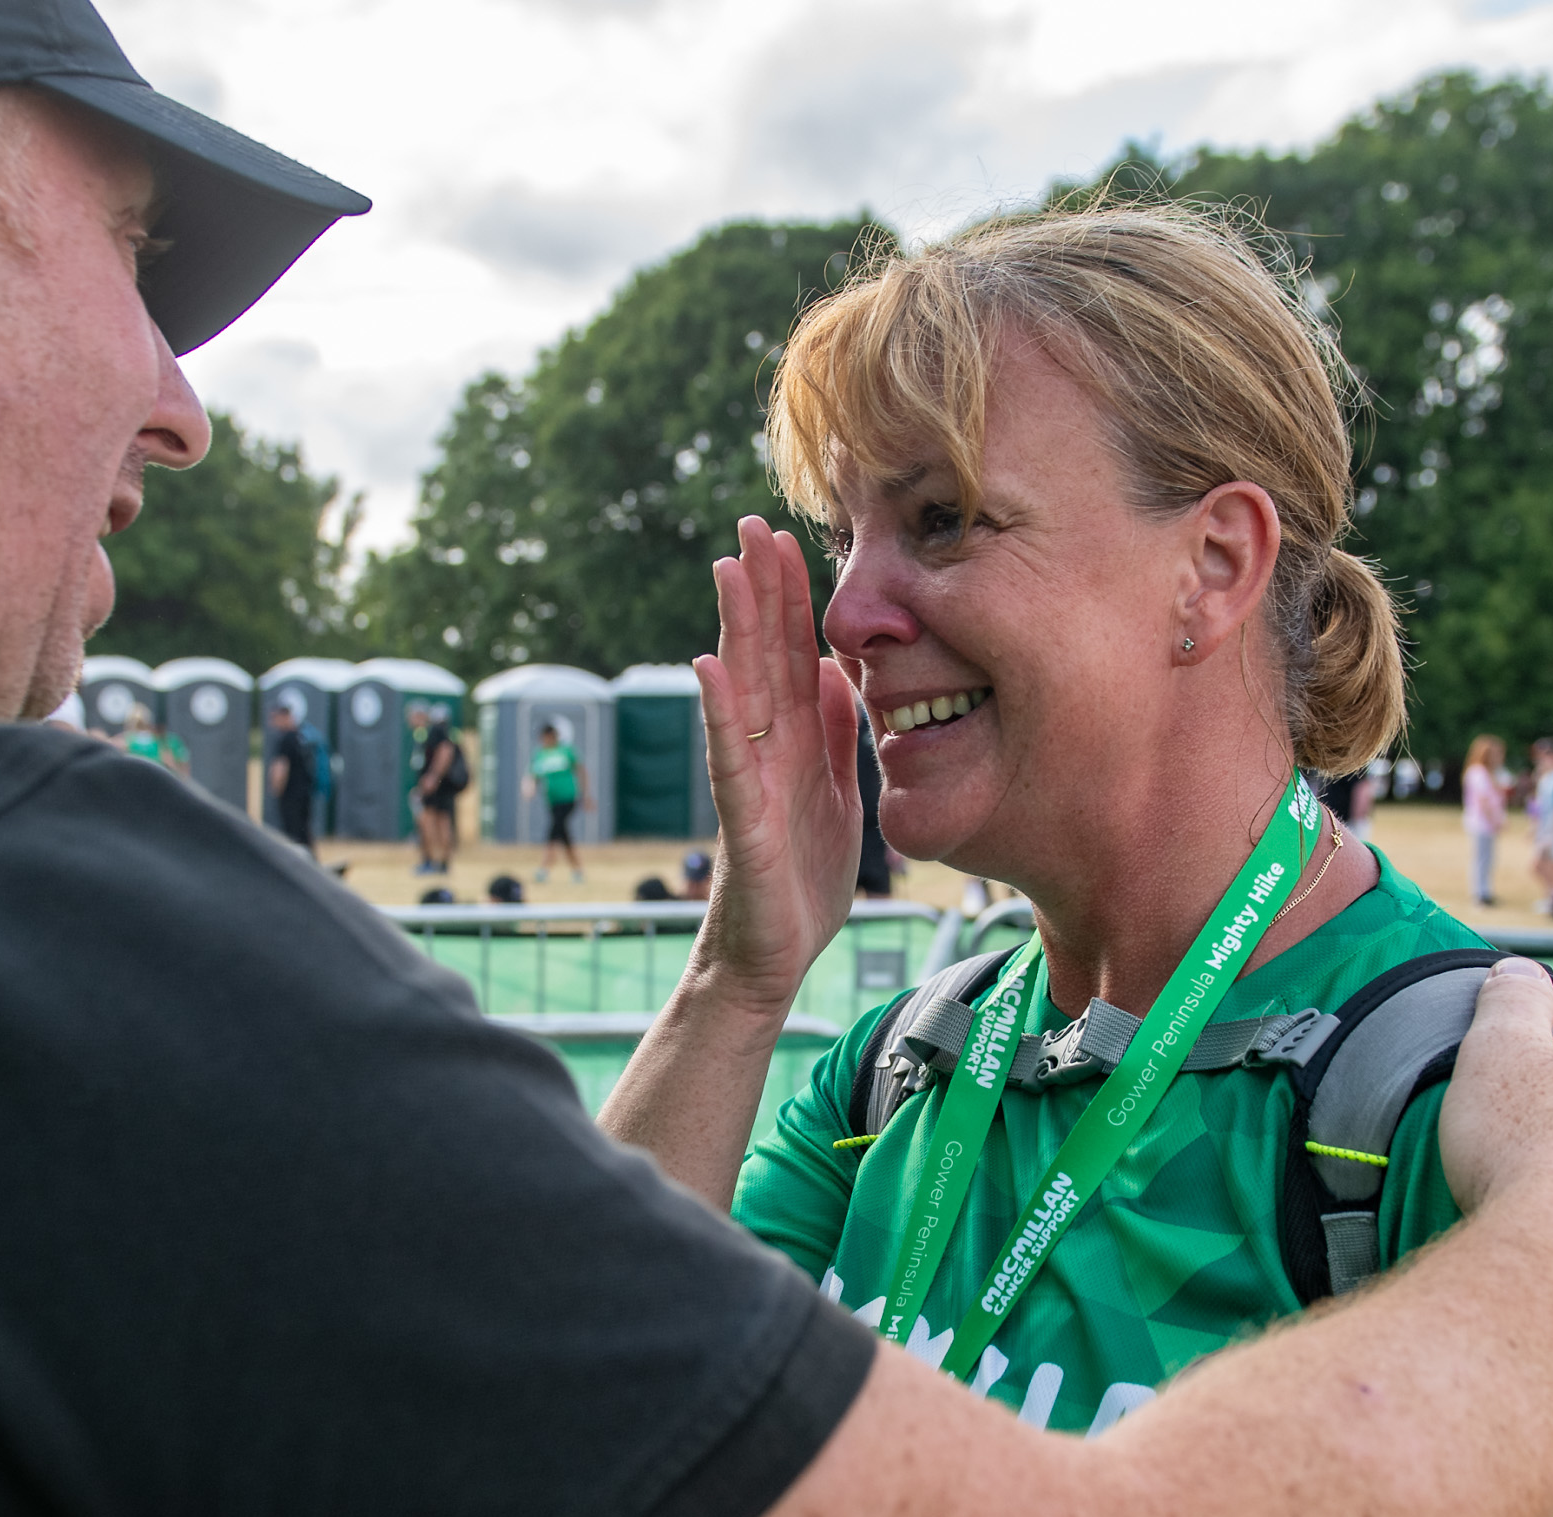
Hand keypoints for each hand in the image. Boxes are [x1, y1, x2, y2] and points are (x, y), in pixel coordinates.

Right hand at [689, 516, 865, 1013]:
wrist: (774, 959)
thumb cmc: (802, 881)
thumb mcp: (839, 795)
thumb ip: (838, 735)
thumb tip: (845, 672)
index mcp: (794, 744)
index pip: (794, 656)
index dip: (791, 599)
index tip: (786, 538)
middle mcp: (765, 751)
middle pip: (763, 657)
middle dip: (759, 591)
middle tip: (751, 523)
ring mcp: (749, 781)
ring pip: (741, 693)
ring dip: (734, 629)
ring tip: (728, 569)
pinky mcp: (742, 821)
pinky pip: (728, 759)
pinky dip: (718, 712)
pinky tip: (707, 667)